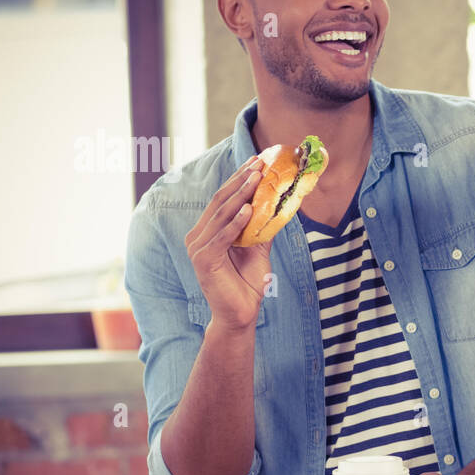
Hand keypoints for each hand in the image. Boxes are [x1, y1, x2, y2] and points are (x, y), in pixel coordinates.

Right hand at [185, 155, 271, 331]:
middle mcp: (198, 235)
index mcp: (208, 230)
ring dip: (240, 195)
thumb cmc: (247, 282)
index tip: (257, 161)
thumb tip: (277, 203)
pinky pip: (221, 237)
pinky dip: (236, 223)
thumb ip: (261, 226)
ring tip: (257, 178)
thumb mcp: (258, 248)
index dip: (240, 179)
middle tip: (259, 164)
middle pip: (220, 202)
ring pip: (221, 215)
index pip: (224, 199)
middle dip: (241, 181)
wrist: (240, 313)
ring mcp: (198, 247)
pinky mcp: (202, 260)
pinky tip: (249, 209)